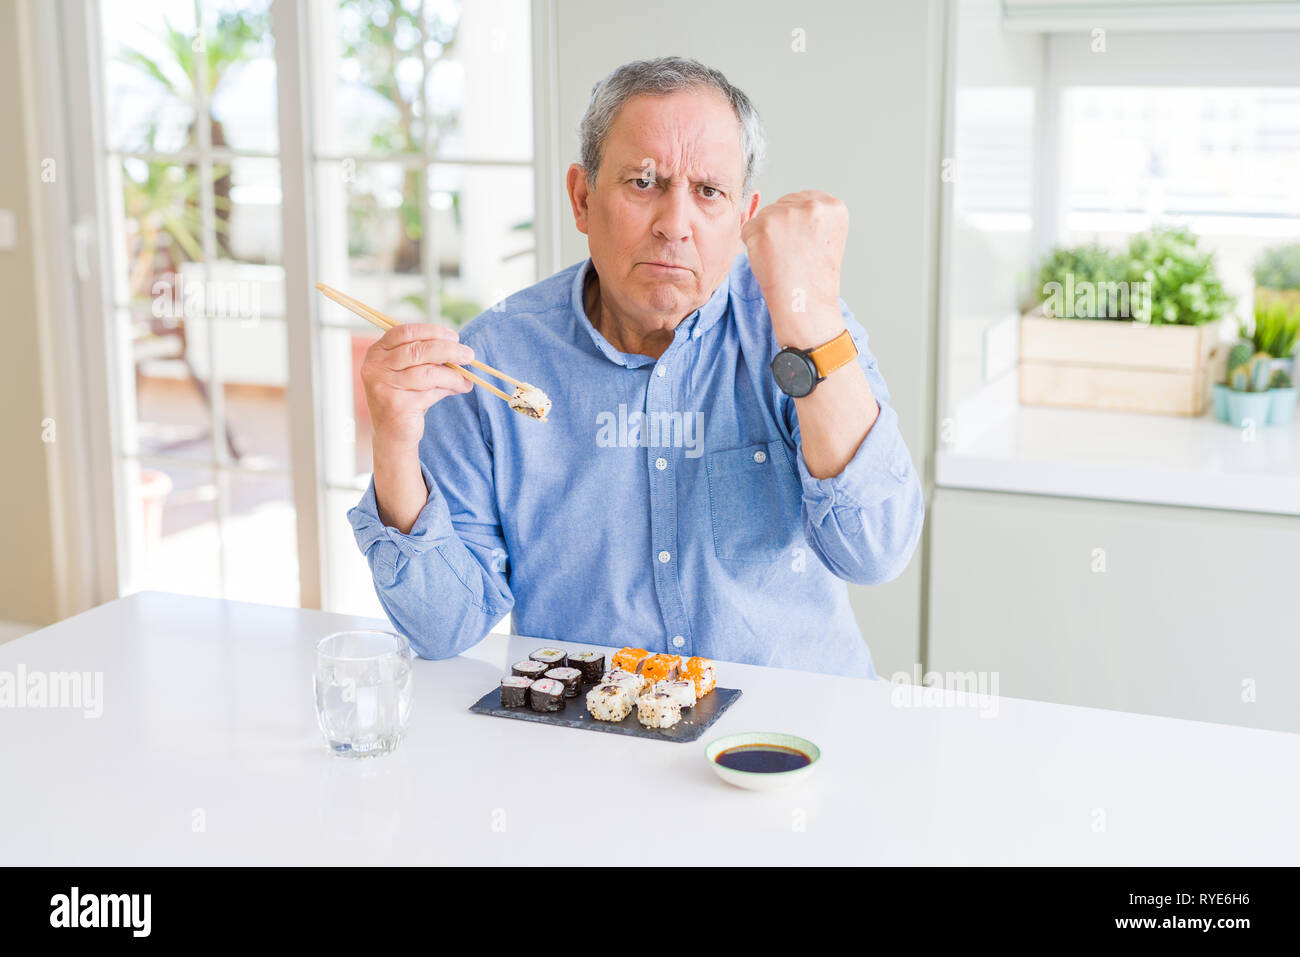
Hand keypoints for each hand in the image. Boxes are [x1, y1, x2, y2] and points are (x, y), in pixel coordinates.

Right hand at [361, 322, 474, 448]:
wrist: (391, 433)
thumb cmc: (404, 397)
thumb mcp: (409, 371)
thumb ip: (425, 357)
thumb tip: (459, 349)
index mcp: (377, 352)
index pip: (405, 332)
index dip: (432, 332)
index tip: (454, 337)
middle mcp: (375, 367)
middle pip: (418, 350)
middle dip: (449, 350)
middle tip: (468, 354)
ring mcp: (384, 387)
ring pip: (428, 372)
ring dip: (453, 375)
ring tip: (465, 378)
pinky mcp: (397, 405)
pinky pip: (431, 392)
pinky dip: (449, 389)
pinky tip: (460, 388)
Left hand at [740, 190, 848, 339]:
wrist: (806, 304)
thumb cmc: (814, 277)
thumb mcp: (826, 237)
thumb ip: (811, 215)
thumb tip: (779, 203)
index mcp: (833, 207)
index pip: (802, 200)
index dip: (797, 225)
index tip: (802, 244)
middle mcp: (812, 206)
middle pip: (782, 204)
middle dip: (781, 227)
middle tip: (792, 254)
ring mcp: (787, 214)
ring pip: (764, 216)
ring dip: (767, 236)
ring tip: (783, 258)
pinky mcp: (763, 226)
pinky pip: (747, 229)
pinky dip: (752, 245)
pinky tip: (769, 260)